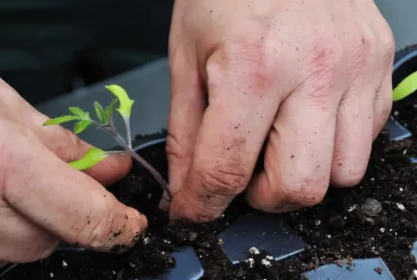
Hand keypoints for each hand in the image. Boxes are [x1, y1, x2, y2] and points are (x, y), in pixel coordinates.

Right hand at [0, 62, 146, 275]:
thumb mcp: (9, 108)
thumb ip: (66, 145)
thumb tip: (112, 170)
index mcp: (1, 162)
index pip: (86, 215)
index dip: (118, 224)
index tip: (130, 223)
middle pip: (52, 240)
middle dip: (65, 215)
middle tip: (51, 182)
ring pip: (19, 253)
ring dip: (29, 226)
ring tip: (4, 186)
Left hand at [166, 0, 393, 220]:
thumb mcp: (187, 57)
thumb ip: (186, 131)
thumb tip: (187, 186)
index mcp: (253, 67)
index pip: (226, 169)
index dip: (203, 204)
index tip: (195, 212)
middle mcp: (314, 72)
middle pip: (299, 186)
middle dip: (263, 196)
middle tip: (243, 174)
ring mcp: (355, 69)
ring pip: (343, 173)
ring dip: (303, 173)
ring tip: (278, 144)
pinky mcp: (379, 65)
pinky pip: (367, 137)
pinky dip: (333, 144)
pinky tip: (308, 118)